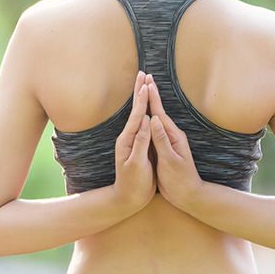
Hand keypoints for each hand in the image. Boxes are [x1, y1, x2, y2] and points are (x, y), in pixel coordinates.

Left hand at [112, 71, 155, 213]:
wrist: (126, 199)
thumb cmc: (133, 184)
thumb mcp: (137, 164)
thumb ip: (140, 142)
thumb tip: (144, 121)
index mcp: (129, 140)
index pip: (137, 114)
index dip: (143, 99)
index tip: (147, 83)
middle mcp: (128, 137)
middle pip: (135, 109)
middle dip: (139, 91)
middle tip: (143, 74)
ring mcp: (132, 141)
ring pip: (138, 114)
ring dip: (141, 98)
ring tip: (144, 85)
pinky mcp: (137, 146)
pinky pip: (141, 123)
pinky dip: (144, 111)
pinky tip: (146, 108)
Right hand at [143, 73, 203, 208]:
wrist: (188, 194)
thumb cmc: (179, 179)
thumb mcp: (169, 160)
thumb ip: (161, 140)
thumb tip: (154, 120)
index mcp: (173, 136)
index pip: (159, 112)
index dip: (152, 97)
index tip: (146, 81)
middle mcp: (171, 135)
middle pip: (158, 111)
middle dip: (151, 94)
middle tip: (145, 76)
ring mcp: (168, 141)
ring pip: (156, 118)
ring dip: (150, 103)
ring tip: (145, 89)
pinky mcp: (164, 148)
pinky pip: (154, 129)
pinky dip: (149, 118)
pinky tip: (146, 115)